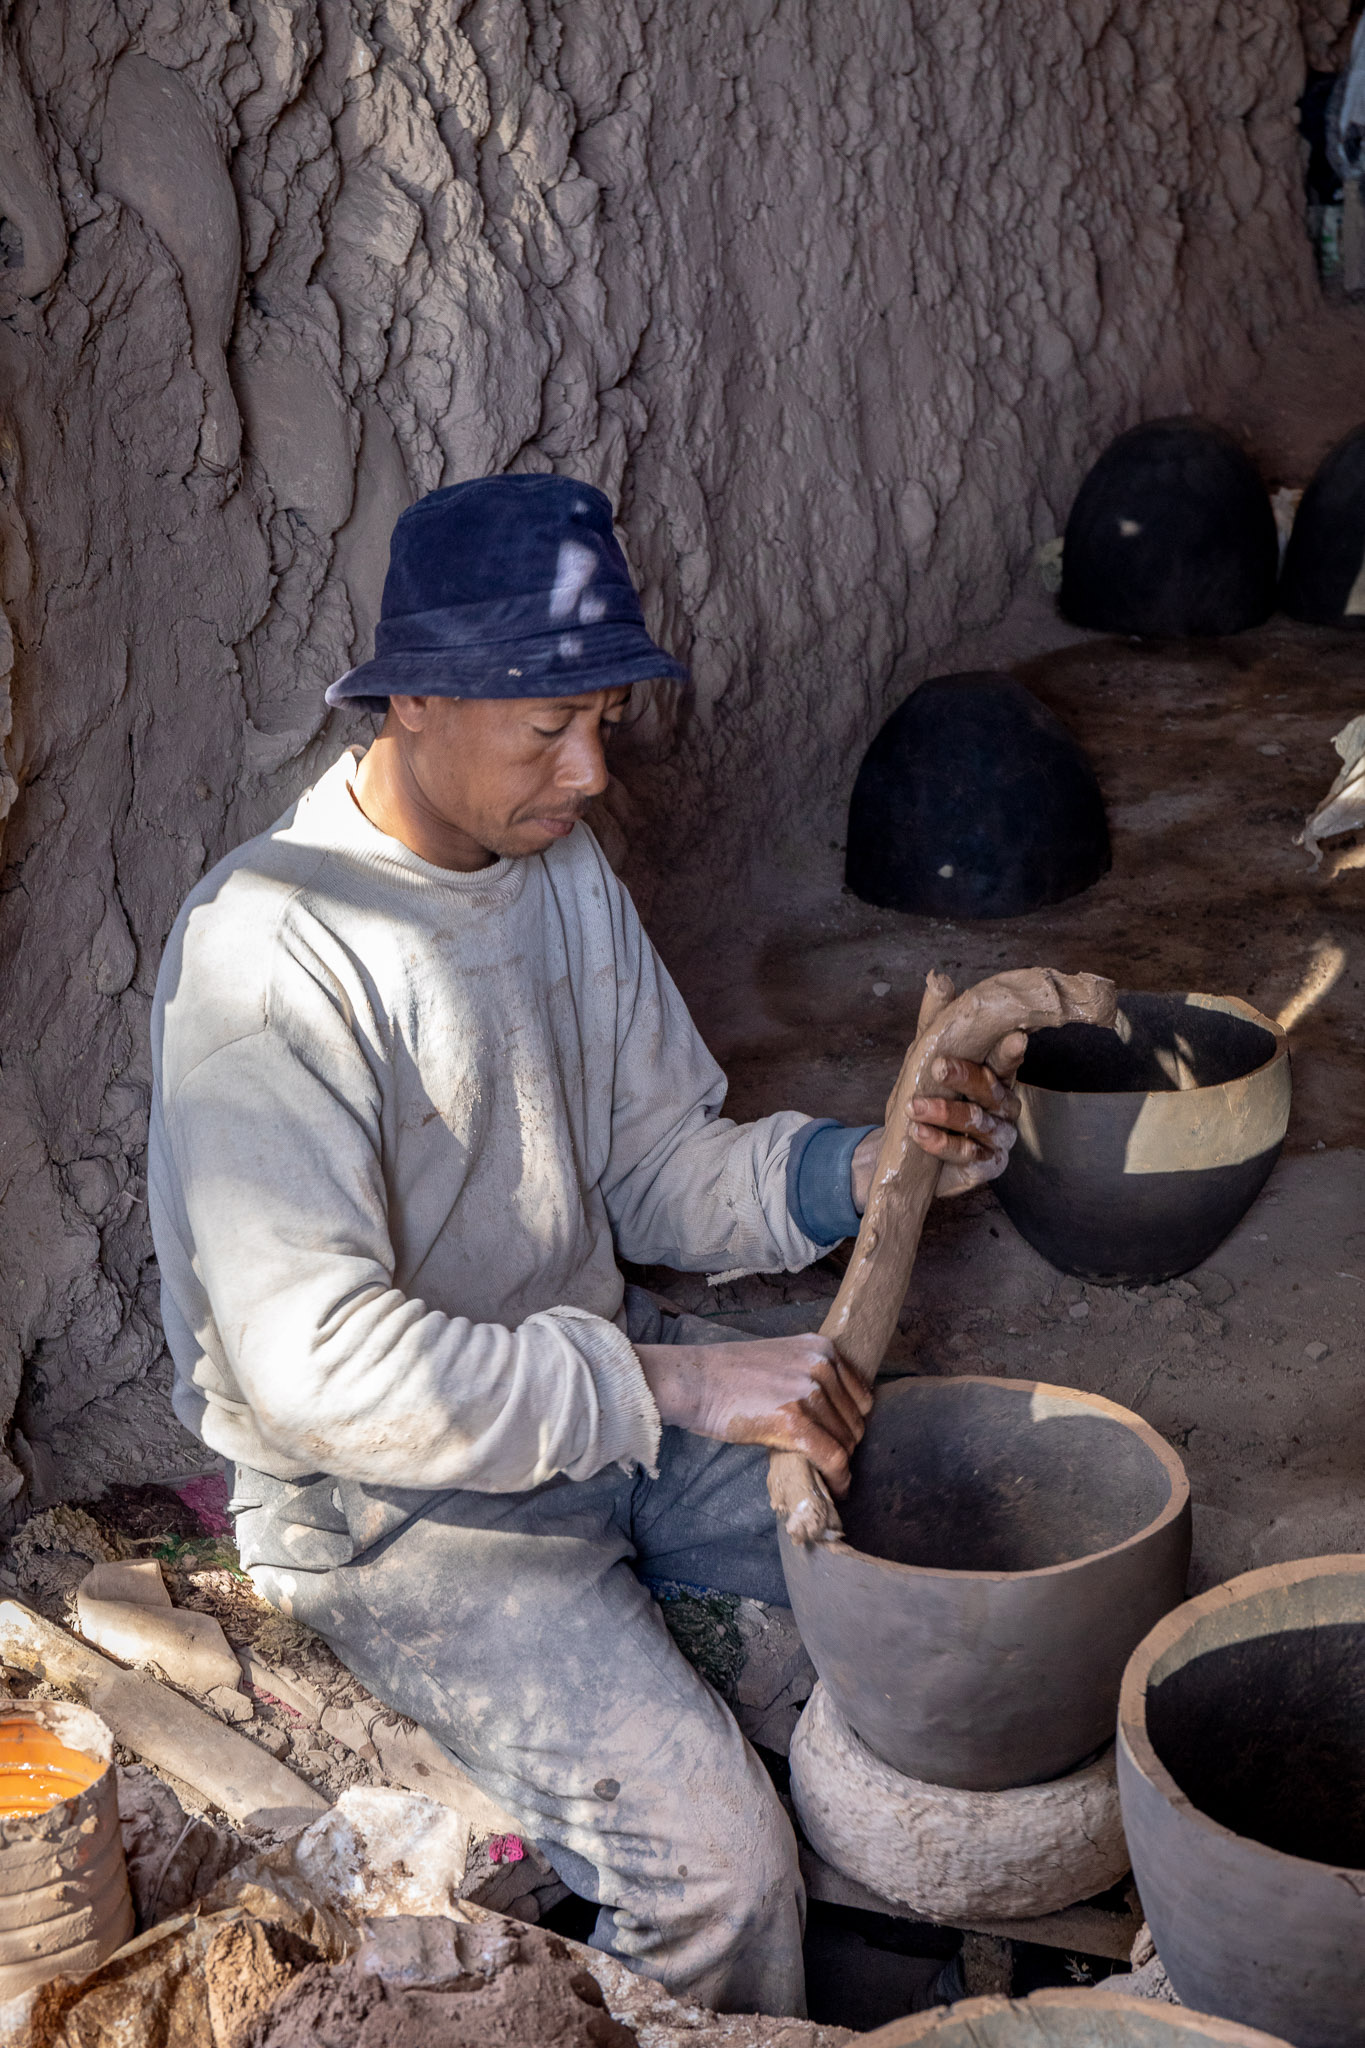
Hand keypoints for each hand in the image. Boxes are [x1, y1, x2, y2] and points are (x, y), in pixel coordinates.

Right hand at [635, 1335, 872, 1496]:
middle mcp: (821, 1365)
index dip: (852, 1423)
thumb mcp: (782, 1358)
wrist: (695, 1380)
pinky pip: (832, 1457)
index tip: (840, 1440)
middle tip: (826, 1462)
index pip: (861, 1396)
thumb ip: (811, 1376)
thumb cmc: (729, 1374)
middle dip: (843, 1444)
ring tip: (826, 1477)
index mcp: (822, 1348)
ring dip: (837, 1464)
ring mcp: (808, 1392)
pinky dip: (837, 1478)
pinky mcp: (793, 1420)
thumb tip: (834, 1414)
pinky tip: (834, 1489)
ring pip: (845, 1441)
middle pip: (855, 1421)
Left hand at [850, 1031, 1026, 1206]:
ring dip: (945, 1113)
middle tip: (938, 1067)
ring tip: (915, 1108)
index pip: (1008, 1061)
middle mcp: (1004, 1107)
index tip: (1015, 1037)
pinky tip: (921, 1134)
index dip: (1011, 1051)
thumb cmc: (923, 1097)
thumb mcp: (923, 1057)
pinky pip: (969, 1154)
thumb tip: (937, 979)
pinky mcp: (988, 1166)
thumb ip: (934, 1022)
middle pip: (992, 1090)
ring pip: (979, 1122)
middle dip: (964, 1077)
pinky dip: (943, 1143)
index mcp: (995, 1076)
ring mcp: (998, 1138)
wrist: (902, 1150)